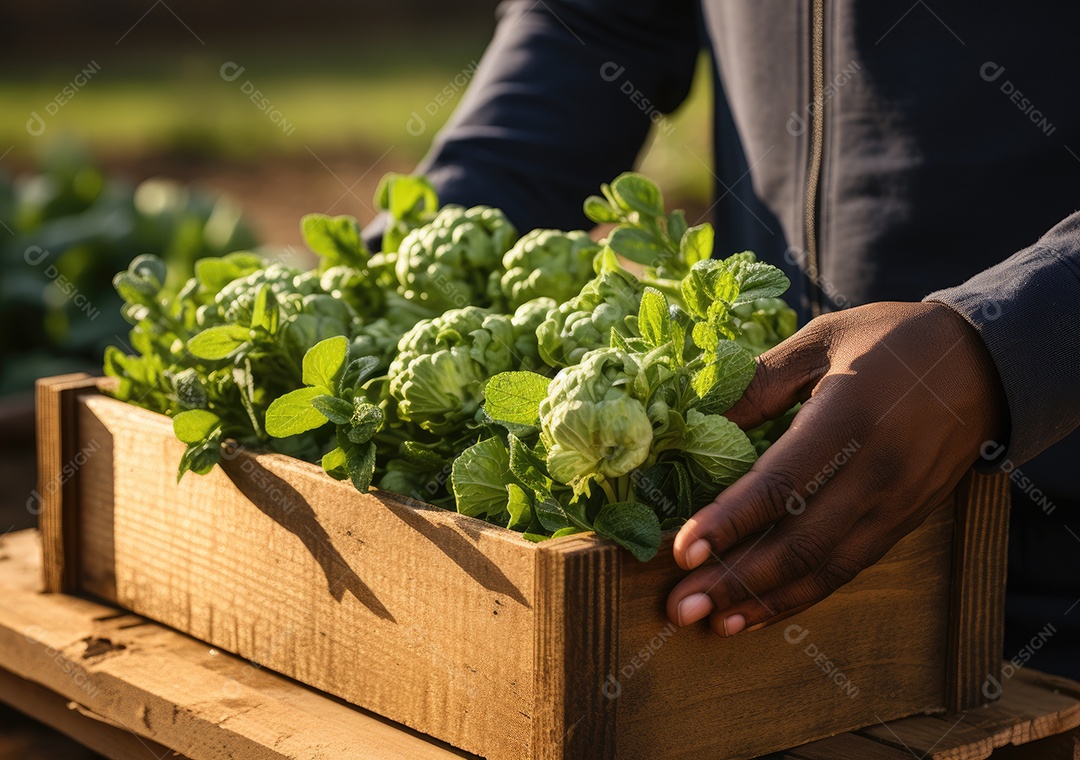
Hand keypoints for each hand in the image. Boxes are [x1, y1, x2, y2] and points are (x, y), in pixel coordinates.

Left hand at [665, 302, 1005, 635]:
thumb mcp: (822, 339)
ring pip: (824, 568)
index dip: (729, 522)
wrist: (985, 362)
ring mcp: (895, 505)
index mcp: (848, 420)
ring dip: (765, 601)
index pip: (780, 484)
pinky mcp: (904, 522)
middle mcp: (876, 473)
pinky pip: (847, 568)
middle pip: (798, 542)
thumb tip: (700, 419)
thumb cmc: (891, 342)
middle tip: (680, 606)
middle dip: (734, 580)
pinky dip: (802, 596)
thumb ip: (759, 381)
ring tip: (713, 624)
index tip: (682, 551)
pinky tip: (760, 611)